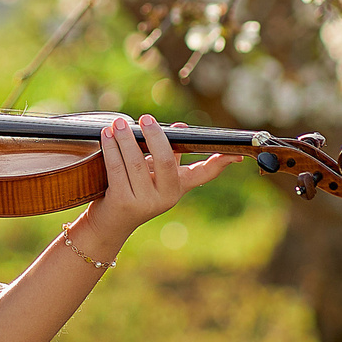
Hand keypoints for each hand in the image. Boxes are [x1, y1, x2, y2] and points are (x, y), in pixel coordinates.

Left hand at [86, 115, 239, 243]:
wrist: (109, 224)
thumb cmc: (132, 190)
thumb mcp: (153, 174)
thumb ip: (165, 153)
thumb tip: (181, 127)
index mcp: (178, 188)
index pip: (205, 174)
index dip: (220, 162)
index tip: (235, 152)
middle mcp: (166, 197)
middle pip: (166, 160)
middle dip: (155, 136)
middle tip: (146, 118)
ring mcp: (145, 202)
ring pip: (136, 162)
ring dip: (126, 139)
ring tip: (118, 123)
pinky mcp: (123, 203)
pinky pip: (117, 169)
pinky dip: (111, 148)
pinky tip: (106, 135)